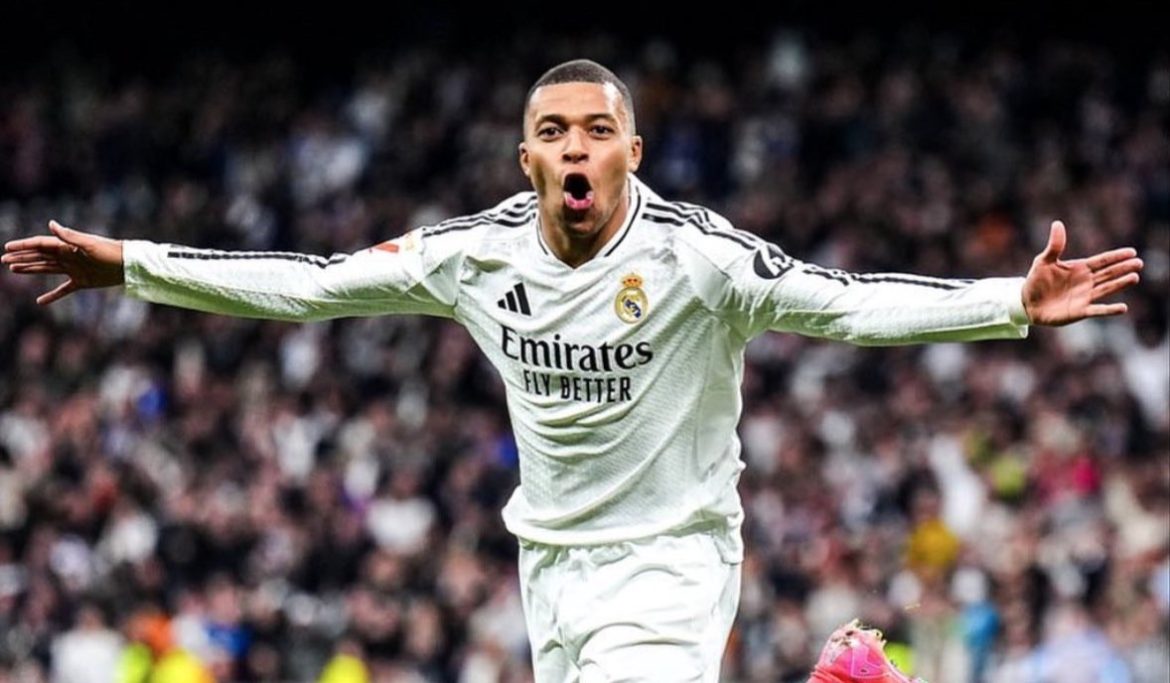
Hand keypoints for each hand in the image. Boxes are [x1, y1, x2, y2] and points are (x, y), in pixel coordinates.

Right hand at [2, 220, 124, 304]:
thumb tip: (50, 223)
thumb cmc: (111, 251)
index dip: (23, 246)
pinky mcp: (82, 282)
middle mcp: (67, 256)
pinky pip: (63, 290)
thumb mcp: (89, 244)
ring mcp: (74, 269)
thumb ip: (69, 236)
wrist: (128, 265)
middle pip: (39, 256)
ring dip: (30, 269)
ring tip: (13, 269)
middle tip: (3, 259)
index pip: (40, 245)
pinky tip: (40, 302)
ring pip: (46, 269)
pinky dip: (52, 296)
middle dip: (21, 257)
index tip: (7, 247)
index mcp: (67, 246)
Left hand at [1022, 220, 1142, 325]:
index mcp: (1080, 268)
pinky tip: (1123, 308)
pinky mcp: (1080, 311)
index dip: (1116, 256)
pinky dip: (1109, 310)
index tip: (1132, 252)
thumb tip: (1057, 223)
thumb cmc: (1037, 281)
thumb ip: (1054, 245)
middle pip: (1108, 273)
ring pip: (1107, 289)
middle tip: (1139, 263)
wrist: (1028, 303)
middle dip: (1123, 268)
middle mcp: (1086, 282)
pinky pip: (1098, 310)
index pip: (1102, 261)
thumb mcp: (1043, 261)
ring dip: (1120, 284)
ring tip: (1134, 277)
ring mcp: (1085, 296)